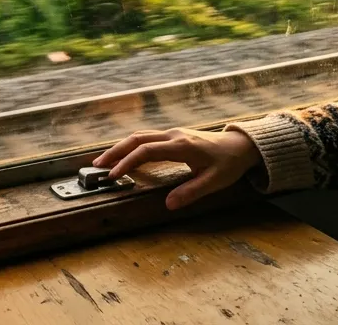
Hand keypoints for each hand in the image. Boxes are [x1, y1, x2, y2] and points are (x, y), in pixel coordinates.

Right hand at [93, 128, 261, 210]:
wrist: (240, 145)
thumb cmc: (228, 163)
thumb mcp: (214, 181)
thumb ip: (191, 192)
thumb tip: (168, 204)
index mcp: (181, 146)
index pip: (146, 151)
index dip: (127, 162)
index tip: (114, 175)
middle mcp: (173, 136)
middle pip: (136, 139)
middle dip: (115, 152)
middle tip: (97, 166)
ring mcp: (172, 134)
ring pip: (139, 136)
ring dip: (120, 147)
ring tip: (104, 161)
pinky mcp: (172, 136)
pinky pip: (146, 138)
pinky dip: (130, 146)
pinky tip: (123, 155)